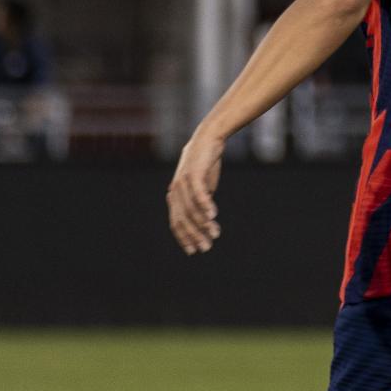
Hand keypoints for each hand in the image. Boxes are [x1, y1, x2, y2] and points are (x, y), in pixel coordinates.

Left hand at [166, 133, 224, 254]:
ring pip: (192, 209)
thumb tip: (206, 218)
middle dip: (194, 235)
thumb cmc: (205, 164)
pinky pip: (199, 194)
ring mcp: (183, 182)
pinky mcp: (194, 174)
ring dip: (204, 224)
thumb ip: (200, 201)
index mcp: (175, 196)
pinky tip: (213, 216)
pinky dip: (206, 206)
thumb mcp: (202, 185)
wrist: (207, 139)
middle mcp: (175, 191)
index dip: (184, 238)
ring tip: (215, 235)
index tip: (193, 251)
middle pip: (183, 219)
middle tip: (205, 248)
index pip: (176, 223)